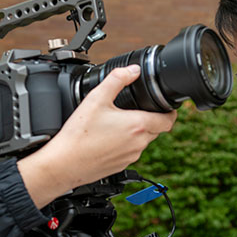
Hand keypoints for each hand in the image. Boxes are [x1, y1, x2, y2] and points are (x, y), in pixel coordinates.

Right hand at [17, 65, 176, 207]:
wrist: (65, 164)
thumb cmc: (79, 135)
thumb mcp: (97, 98)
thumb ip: (117, 79)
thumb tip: (133, 70)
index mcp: (138, 126)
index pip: (169, 120)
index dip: (171, 112)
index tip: (166, 106)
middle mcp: (139, 144)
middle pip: (156, 130)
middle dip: (150, 119)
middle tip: (135, 110)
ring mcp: (131, 157)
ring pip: (143, 142)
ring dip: (136, 132)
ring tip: (116, 124)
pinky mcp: (121, 166)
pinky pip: (130, 152)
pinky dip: (124, 144)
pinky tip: (107, 138)